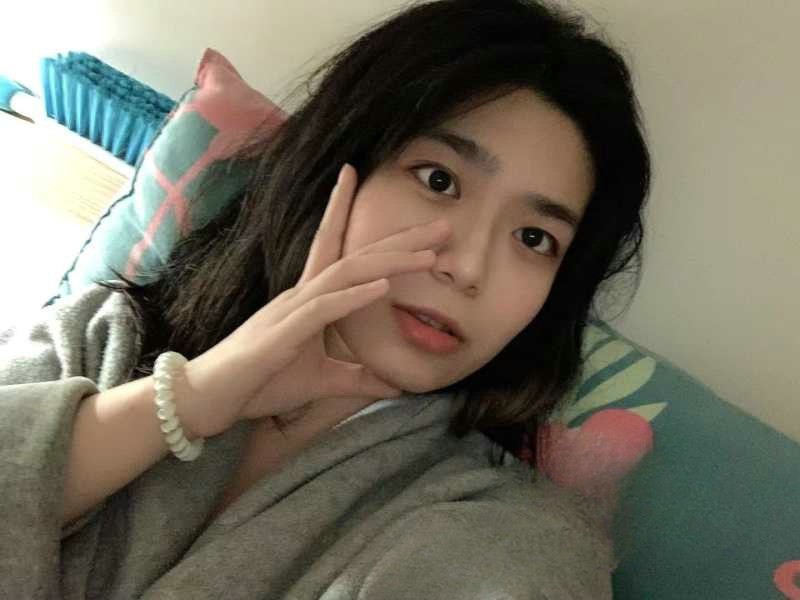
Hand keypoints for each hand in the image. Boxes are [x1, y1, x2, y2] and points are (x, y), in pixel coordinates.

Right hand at [175, 163, 450, 437]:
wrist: (207, 400)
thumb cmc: (258, 384)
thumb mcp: (320, 382)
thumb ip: (357, 379)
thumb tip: (394, 383)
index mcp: (309, 300)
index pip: (337, 250)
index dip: (352, 215)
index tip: (372, 188)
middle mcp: (302, 295)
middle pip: (357, 255)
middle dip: (400, 239)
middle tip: (443, 225)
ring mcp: (291, 310)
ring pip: (346, 273)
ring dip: (389, 262)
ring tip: (428, 254)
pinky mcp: (283, 334)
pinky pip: (324, 309)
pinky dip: (354, 296)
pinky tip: (382, 287)